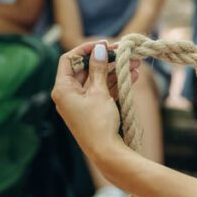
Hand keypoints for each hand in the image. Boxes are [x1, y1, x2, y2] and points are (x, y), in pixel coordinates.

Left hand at [52, 41, 139, 159]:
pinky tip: (132, 75)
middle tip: (122, 51)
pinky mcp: (93, 109)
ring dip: (115, 70)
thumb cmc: (98, 122)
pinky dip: (116, 83)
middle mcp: (69, 94)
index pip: (68, 60)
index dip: (85, 49)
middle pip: (85, 69)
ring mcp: (81, 102)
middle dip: (105, 59)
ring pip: (98, 79)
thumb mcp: (99, 92)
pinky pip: (103, 91)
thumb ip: (98, 69)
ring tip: (134, 62)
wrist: (106, 152)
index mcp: (62, 88)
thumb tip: (97, 49)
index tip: (102, 44)